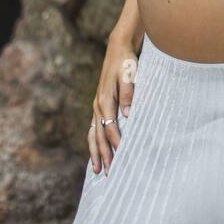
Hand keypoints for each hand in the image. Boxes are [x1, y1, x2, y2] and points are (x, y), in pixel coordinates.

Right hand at [88, 31, 138, 174]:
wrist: (118, 49)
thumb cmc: (126, 63)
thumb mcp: (130, 75)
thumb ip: (129, 94)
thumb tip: (127, 115)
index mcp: (106, 100)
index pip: (110, 127)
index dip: (116, 143)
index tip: (122, 156)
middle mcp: (98, 105)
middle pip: (98, 135)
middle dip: (103, 155)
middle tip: (107, 173)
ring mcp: (97, 106)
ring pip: (93, 134)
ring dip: (95, 152)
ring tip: (97, 170)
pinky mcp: (100, 106)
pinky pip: (94, 128)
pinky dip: (94, 142)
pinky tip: (96, 153)